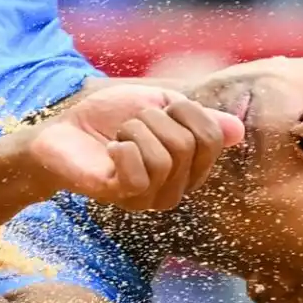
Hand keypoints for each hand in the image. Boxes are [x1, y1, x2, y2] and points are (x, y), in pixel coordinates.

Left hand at [25, 86, 244, 212]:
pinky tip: (110, 149)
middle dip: (153, 119)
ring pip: (164, 156)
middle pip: (187, 144)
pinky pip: (140, 173)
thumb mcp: (160, 105)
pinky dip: (123, 148)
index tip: (159, 110)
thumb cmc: (110, 116)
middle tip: (131, 124)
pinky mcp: (122, 197)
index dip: (183, 110)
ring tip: (118, 137)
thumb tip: (238, 130)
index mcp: (190, 165)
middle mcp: (176, 188)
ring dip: (134, 131)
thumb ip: (198, 117)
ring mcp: (149, 197)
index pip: (211, 136)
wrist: (64, 128)